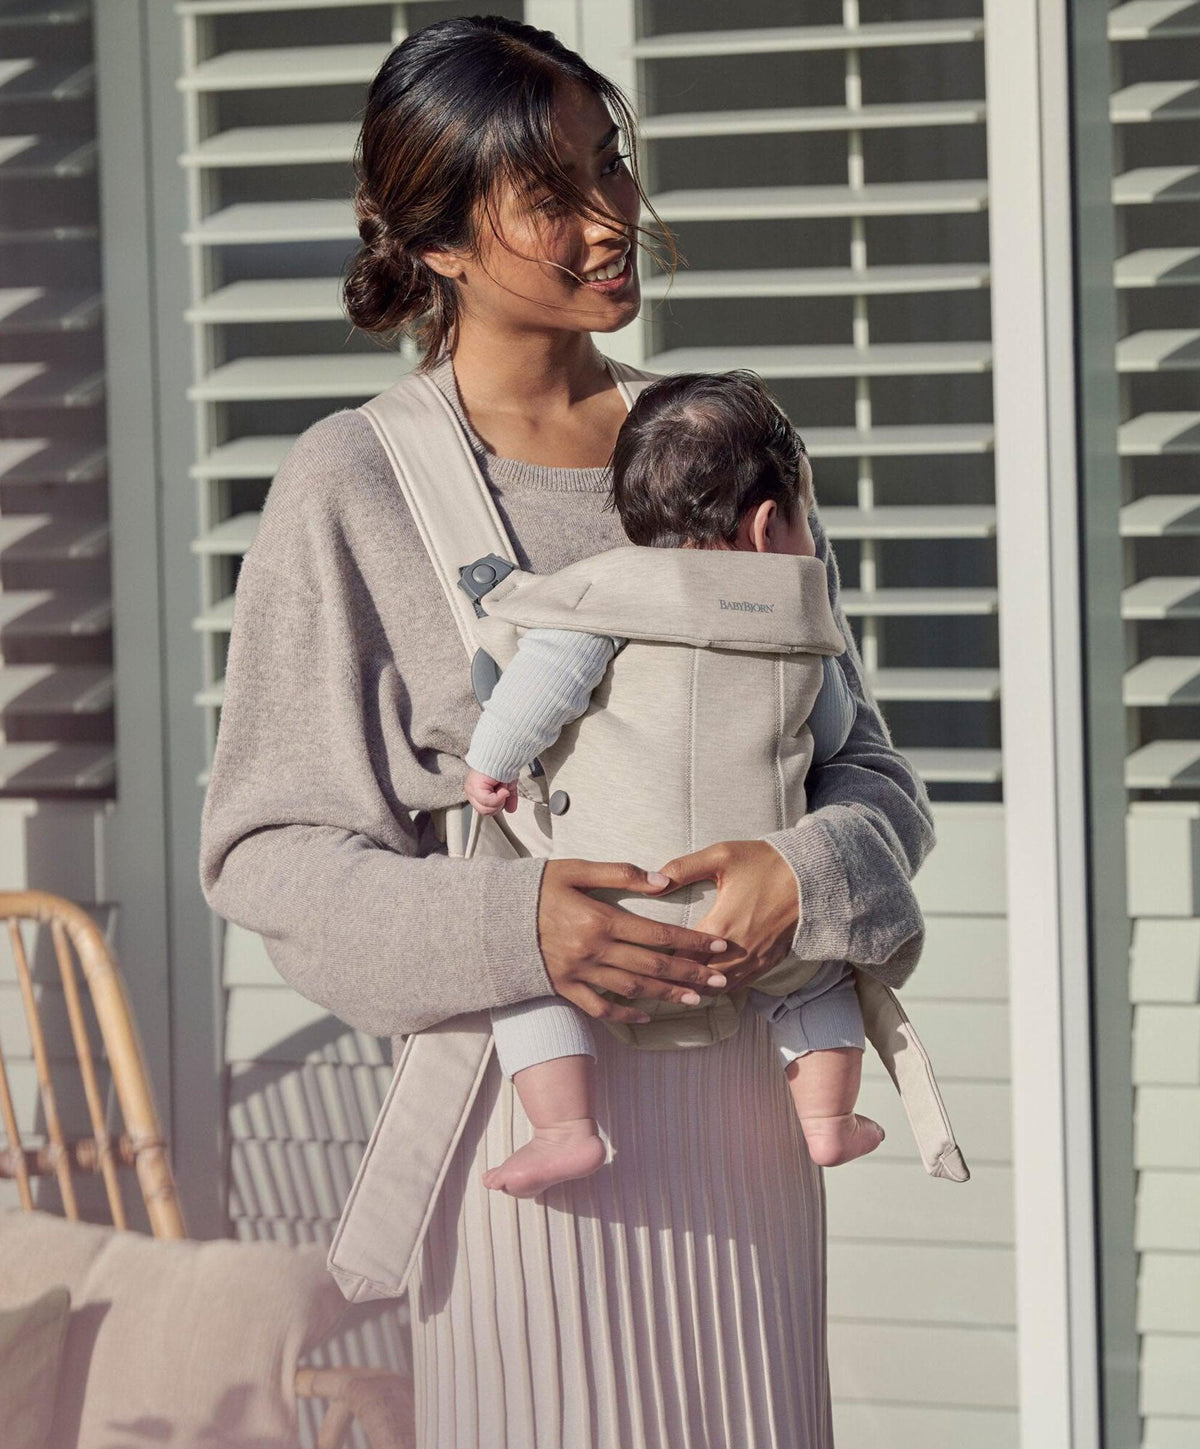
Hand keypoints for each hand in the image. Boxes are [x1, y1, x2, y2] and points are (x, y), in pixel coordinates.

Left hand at [465, 767, 518, 815]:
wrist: (501, 753)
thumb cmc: (502, 765)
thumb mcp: (507, 786)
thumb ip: (509, 799)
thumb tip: (511, 809)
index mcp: (476, 792)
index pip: (484, 810)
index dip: (498, 806)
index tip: (505, 794)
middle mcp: (471, 791)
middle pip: (484, 811)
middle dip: (498, 805)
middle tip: (504, 792)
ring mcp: (471, 790)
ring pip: (485, 808)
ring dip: (499, 800)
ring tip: (502, 788)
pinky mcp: (474, 787)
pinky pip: (488, 801)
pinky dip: (499, 797)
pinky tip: (502, 788)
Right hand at [537, 858, 730, 1024]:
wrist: (492, 918)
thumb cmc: (536, 888)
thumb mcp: (574, 869)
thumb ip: (620, 873)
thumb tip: (662, 881)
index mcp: (600, 920)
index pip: (658, 934)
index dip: (692, 941)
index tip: (718, 945)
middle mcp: (594, 951)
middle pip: (653, 965)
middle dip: (691, 973)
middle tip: (721, 980)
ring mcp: (580, 974)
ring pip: (632, 989)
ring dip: (666, 995)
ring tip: (695, 998)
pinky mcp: (564, 988)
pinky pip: (599, 1008)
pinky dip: (624, 1016)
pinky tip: (645, 1016)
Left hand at [654, 840, 799, 991]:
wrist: (812, 875)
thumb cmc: (765, 862)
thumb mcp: (722, 855)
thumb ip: (684, 868)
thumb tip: (654, 881)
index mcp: (721, 926)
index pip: (683, 956)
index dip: (663, 960)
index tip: (646, 959)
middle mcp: (738, 950)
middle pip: (700, 978)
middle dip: (680, 978)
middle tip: (658, 977)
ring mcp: (756, 959)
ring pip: (721, 987)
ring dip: (701, 986)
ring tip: (680, 983)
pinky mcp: (770, 961)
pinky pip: (742, 984)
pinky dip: (724, 985)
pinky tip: (713, 980)